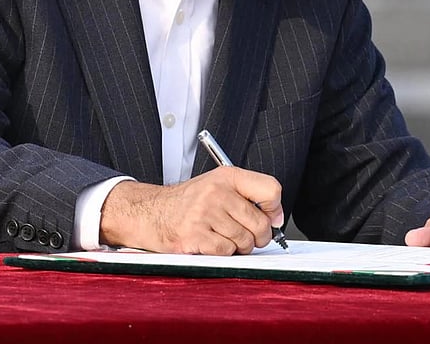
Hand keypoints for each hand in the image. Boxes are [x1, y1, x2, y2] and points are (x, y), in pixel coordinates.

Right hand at [99, 166, 283, 254]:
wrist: (152, 212)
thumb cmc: (189, 203)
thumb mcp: (218, 187)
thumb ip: (249, 197)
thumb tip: (277, 219)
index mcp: (227, 176)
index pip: (271, 189)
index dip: (275, 209)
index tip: (269, 218)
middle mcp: (217, 191)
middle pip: (260, 223)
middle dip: (257, 237)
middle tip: (245, 236)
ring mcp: (205, 213)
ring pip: (244, 241)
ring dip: (238, 247)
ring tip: (222, 237)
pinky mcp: (195, 234)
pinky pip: (226, 251)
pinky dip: (222, 253)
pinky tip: (210, 243)